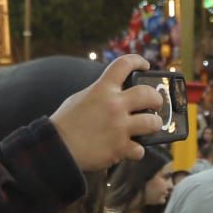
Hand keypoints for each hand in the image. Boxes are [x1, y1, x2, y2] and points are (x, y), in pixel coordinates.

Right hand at [49, 55, 164, 168]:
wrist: (56, 148)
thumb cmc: (66, 123)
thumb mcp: (81, 98)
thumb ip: (101, 94)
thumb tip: (117, 94)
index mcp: (102, 89)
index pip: (125, 64)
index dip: (139, 61)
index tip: (145, 66)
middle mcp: (114, 105)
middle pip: (148, 94)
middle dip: (156, 99)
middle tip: (155, 104)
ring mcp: (119, 127)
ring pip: (153, 122)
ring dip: (154, 124)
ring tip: (150, 126)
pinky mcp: (119, 148)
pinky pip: (140, 149)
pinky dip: (136, 150)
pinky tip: (131, 149)